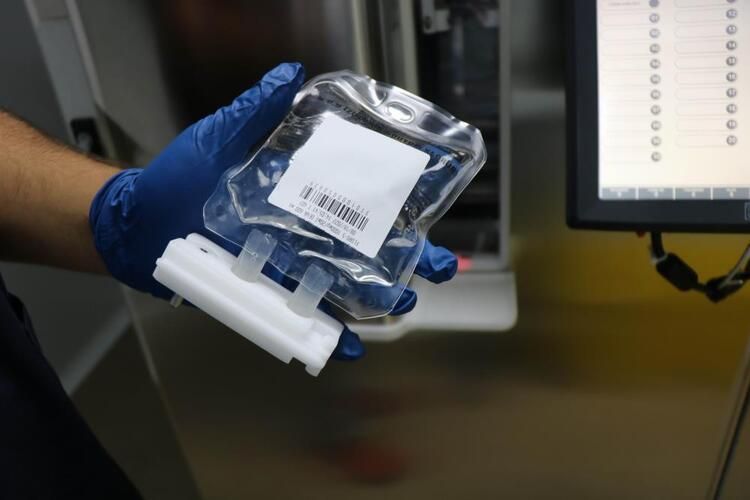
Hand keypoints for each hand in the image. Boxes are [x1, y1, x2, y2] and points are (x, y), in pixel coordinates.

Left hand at [89, 62, 457, 359]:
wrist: (137, 222)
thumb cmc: (178, 178)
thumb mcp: (220, 138)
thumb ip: (254, 110)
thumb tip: (289, 74)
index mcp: (302, 199)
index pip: (360, 204)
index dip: (399, 210)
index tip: (429, 212)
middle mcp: (302, 236)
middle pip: (366, 252)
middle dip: (406, 262)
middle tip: (436, 266)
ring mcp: (286, 270)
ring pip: (344, 291)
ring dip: (377, 301)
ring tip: (402, 304)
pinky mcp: (265, 298)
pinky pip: (301, 324)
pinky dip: (325, 340)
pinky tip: (347, 350)